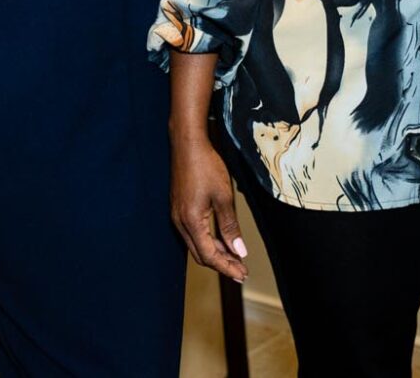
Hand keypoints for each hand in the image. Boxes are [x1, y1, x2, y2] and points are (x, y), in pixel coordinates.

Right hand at [170, 136, 247, 281]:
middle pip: (201, 255)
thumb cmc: (205, 166)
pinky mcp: (179, 209)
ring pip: (196, 245)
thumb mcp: (223, 196)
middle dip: (222, 264)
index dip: (226, 267)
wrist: (187, 144)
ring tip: (235, 258)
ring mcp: (178, 216)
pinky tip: (221, 240)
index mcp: (191, 222)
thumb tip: (239, 251)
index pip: (209, 255)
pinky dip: (208, 241)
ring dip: (215, 254)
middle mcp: (180, 222)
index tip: (242, 275)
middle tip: (241, 271)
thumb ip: (230, 226)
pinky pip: (193, 234)